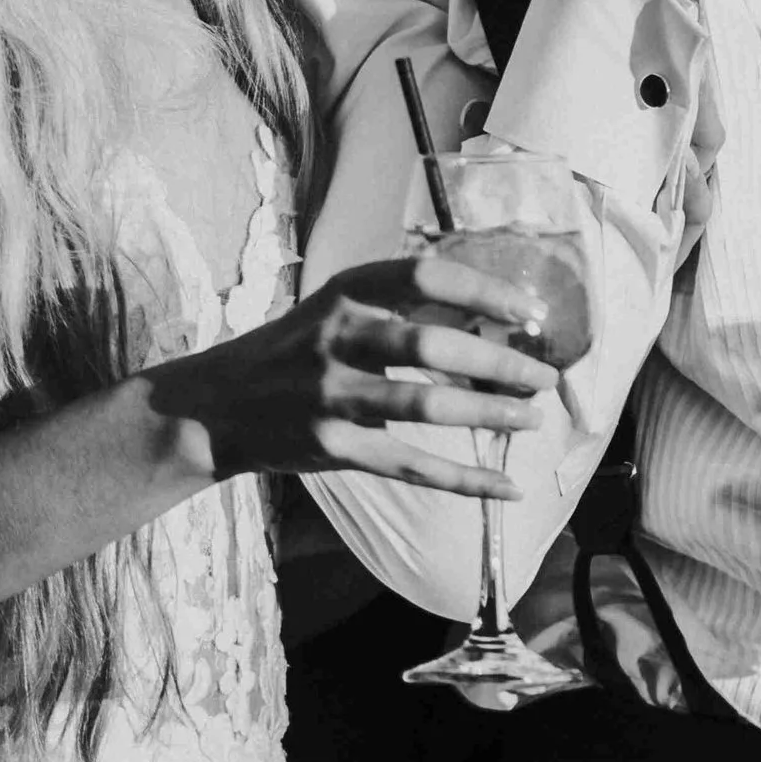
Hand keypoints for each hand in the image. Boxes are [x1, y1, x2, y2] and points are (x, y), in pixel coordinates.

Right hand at [148, 247, 558, 492]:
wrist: (215, 408)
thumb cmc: (291, 352)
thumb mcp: (331, 309)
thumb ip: (394, 309)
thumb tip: (487, 318)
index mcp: (343, 293)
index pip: (424, 277)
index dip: (483, 291)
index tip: (529, 312)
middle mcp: (337, 337)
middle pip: (432, 344)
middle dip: (498, 362)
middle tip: (545, 377)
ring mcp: (332, 395)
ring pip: (427, 406)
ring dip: (490, 414)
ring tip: (533, 419)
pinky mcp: (333, 448)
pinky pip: (413, 465)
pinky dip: (466, 478)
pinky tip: (506, 484)